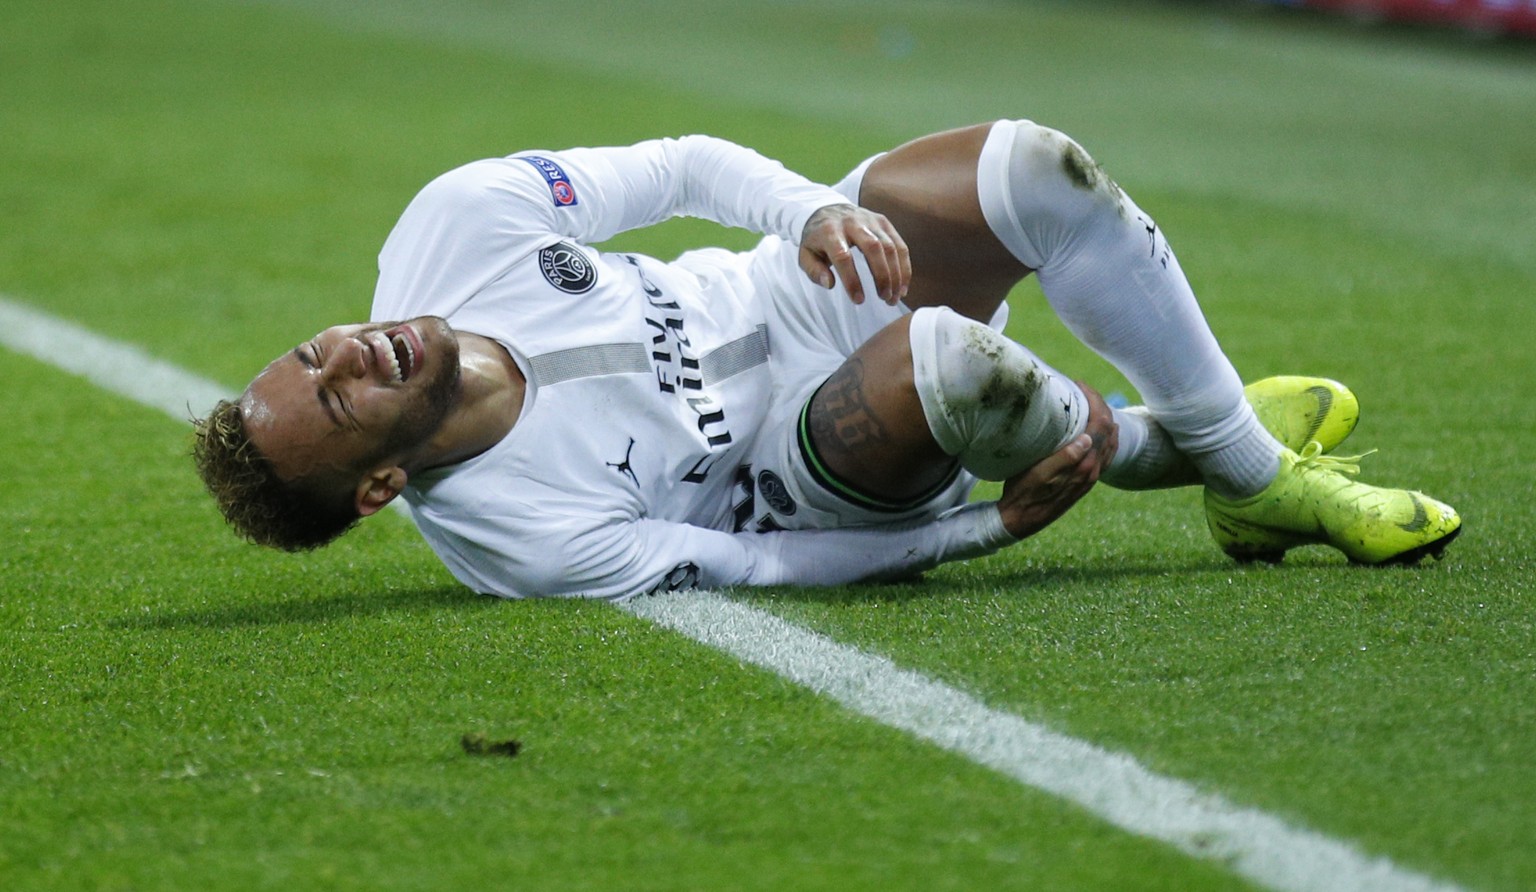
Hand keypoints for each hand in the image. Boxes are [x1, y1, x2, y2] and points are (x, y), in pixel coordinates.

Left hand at [798, 204, 910, 305]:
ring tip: (894, 297)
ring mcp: (871, 220)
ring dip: (896, 275)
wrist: (827, 209)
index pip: (843, 256)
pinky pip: (899, 244)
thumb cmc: (817, 239)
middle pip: (873, 248)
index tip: (859, 300)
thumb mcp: (805, 254)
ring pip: (889, 247)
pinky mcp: (884, 222)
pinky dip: (904, 267)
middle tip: (885, 299)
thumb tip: (829, 284)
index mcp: (829, 231)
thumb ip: (814, 271)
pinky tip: (902, 286)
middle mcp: (852, 222)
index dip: (852, 280)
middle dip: (882, 276)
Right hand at [995, 381, 1118, 539]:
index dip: (1095, 400)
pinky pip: (1106, 453)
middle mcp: (1092, 471)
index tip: (1079, 384)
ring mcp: (1091, 476)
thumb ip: (1064, 458)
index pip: (1101, 426)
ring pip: (1111, 442)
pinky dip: (1105, 436)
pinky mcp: (1086, 480)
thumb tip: (1088, 438)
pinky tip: (1094, 431)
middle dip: (1100, 405)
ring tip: (1088, 403)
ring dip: (1104, 419)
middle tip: (1083, 389)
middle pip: (1110, 430)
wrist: (1021, 519)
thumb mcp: (1038, 474)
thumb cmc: (1023, 493)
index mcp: (1084, 466)